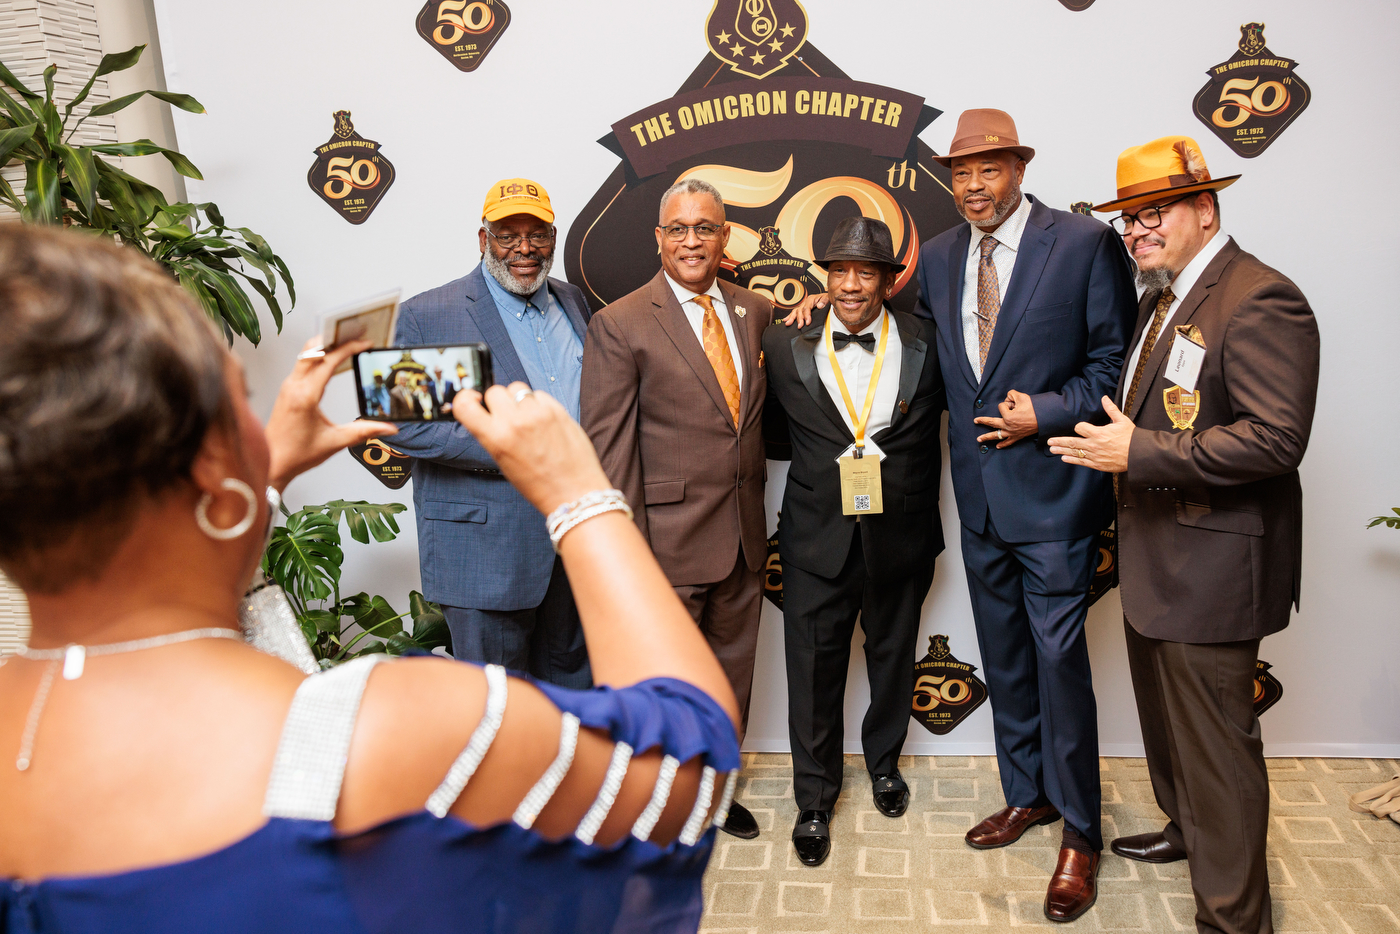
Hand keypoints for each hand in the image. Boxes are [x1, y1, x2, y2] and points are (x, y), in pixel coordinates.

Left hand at [265, 338, 395, 490]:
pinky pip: (302, 364)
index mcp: (305, 396)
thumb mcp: (335, 442)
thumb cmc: (297, 454)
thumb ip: (364, 431)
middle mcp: (294, 387)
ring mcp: (288, 386)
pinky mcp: (287, 390)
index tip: (364, 343)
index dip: (348, 348)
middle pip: (313, 349)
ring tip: (344, 340)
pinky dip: (317, 355)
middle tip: (354, 333)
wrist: (273, 463)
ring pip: (305, 354)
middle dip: (334, 338)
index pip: (328, 361)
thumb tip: (389, 428)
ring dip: (324, 344)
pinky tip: (330, 358)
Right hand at [452, 382, 611, 514]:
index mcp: (496, 439)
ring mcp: (538, 413)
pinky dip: (538, 403)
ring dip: (518, 400)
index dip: (465, 399)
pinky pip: (539, 394)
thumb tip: (487, 412)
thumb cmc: (539, 484)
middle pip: (495, 391)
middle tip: (507, 417)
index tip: (473, 400)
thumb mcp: (504, 462)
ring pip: (517, 388)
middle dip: (498, 402)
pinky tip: (544, 421)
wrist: (574, 492)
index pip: (464, 405)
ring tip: (527, 419)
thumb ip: (493, 434)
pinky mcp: (558, 410)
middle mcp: (516, 422)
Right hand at [780, 292, 827, 326]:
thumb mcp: (828, 298)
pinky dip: (790, 316)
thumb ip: (824, 301)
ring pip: (796, 311)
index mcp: (811, 299)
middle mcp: (806, 302)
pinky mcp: (802, 309)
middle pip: (800, 310)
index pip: (806, 308)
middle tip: (800, 326)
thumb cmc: (827, 299)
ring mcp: (803, 305)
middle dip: (799, 319)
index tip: (808, 322)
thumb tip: (819, 306)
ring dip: (791, 318)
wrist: (827, 298)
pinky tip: (786, 320)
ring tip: (788, 324)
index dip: (806, 315)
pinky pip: (795, 312)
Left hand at [975, 389, 1037, 447]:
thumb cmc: (1034, 408)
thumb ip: (1011, 394)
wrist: (1045, 418)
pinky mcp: (1017, 436)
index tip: (1015, 404)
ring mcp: (1012, 433)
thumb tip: (1007, 398)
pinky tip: (998, 446)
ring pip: (997, 435)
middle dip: (983, 421)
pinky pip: (1009, 442)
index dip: (1008, 403)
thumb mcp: (1021, 397)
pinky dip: (1003, 444)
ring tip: (979, 439)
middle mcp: (1008, 426)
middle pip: (992, 423)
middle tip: (975, 421)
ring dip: (987, 437)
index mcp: (1008, 417)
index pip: (1001, 407)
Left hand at [1048, 396, 1133, 472]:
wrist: (1138, 455)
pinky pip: (1082, 462)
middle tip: (1049, 441)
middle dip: (1059, 441)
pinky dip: (1072, 460)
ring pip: (1074, 453)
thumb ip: (1111, 409)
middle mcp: (1094, 445)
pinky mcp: (1097, 464)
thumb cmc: (1131, 437)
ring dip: (1062, 451)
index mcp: (1099, 433)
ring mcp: (1094, 456)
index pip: (1080, 428)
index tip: (1078, 427)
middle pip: (1072, 442)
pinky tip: (1064, 459)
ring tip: (1052, 449)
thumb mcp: (1122, 420)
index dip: (1079, 426)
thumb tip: (1104, 398)